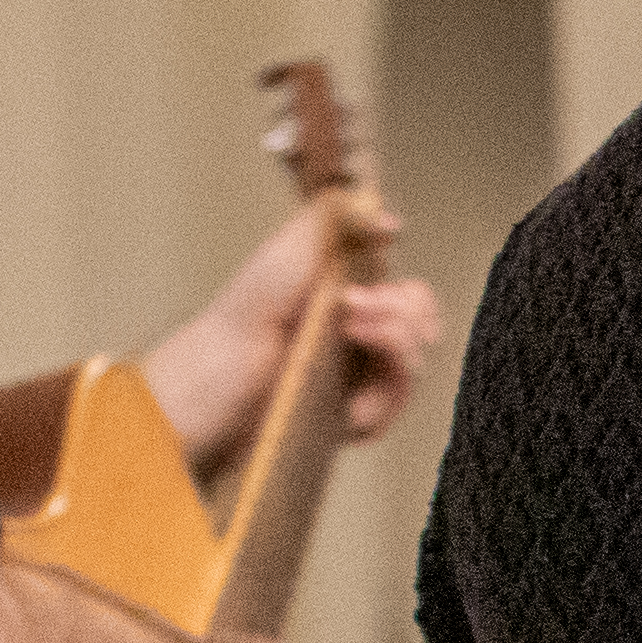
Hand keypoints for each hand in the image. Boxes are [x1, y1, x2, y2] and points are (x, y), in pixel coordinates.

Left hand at [144, 194, 441, 465]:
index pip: (410, 300)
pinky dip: (387, 372)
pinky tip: (355, 355)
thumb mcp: (288, 251)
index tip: (374, 280)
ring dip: (396, 334)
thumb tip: (390, 222)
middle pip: (424, 328)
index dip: (408, 292)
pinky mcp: (355, 421)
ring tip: (351, 324)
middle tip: (357, 302)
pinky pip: (396, 400)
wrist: (217, 375)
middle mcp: (360, 347)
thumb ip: (338, 222)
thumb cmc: (242, 317)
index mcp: (350, 308)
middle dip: (405, 309)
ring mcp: (359, 385)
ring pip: (417, 361)